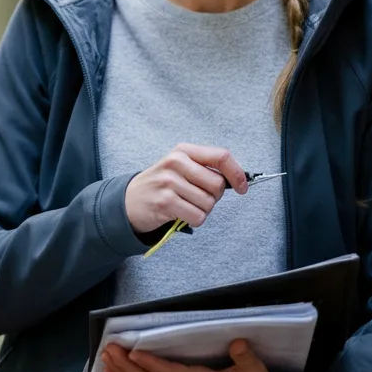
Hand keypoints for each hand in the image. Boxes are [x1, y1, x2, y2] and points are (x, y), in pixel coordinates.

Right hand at [124, 143, 248, 234]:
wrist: (128, 201)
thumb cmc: (161, 185)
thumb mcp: (179, 167)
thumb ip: (204, 168)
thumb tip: (237, 180)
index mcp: (183, 151)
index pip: (221, 156)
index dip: (237, 173)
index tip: (243, 187)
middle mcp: (176, 162)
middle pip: (218, 184)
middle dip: (214, 197)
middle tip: (198, 197)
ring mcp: (169, 182)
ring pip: (209, 203)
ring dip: (202, 210)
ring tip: (185, 205)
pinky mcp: (165, 202)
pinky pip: (197, 216)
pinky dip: (194, 220)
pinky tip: (181, 215)